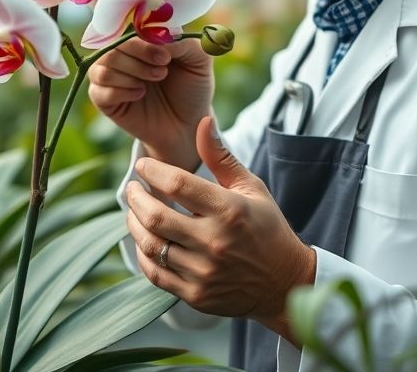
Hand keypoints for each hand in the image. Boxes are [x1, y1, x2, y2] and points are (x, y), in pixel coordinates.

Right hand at [87, 37, 213, 170]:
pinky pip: (99, 91)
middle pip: (112, 45)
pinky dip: (121, 92)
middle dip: (140, 56)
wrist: (188, 124)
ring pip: (103, 67)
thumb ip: (183, 42)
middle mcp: (121, 54)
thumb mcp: (198, 60)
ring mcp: (109, 76)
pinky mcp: (104, 100)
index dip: (144, 39)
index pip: (127, 26)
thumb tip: (160, 36)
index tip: (166, 56)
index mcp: (140, 38)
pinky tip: (140, 94)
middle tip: (163, 71)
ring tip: (154, 81)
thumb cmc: (192, 88)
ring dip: (132, 73)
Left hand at [125, 116, 315, 340]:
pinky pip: (155, 273)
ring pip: (151, 245)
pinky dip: (142, 254)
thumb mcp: (251, 187)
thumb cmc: (266, 226)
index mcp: (229, 210)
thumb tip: (203, 121)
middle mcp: (215, 241)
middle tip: (132, 188)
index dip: (153, 171)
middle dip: (135, 197)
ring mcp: (204, 272)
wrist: (284, 282)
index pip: (178, 183)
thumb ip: (221, 156)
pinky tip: (143, 239)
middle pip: (156, 216)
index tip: (144, 165)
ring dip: (134, 224)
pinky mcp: (196, 295)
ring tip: (134, 210)